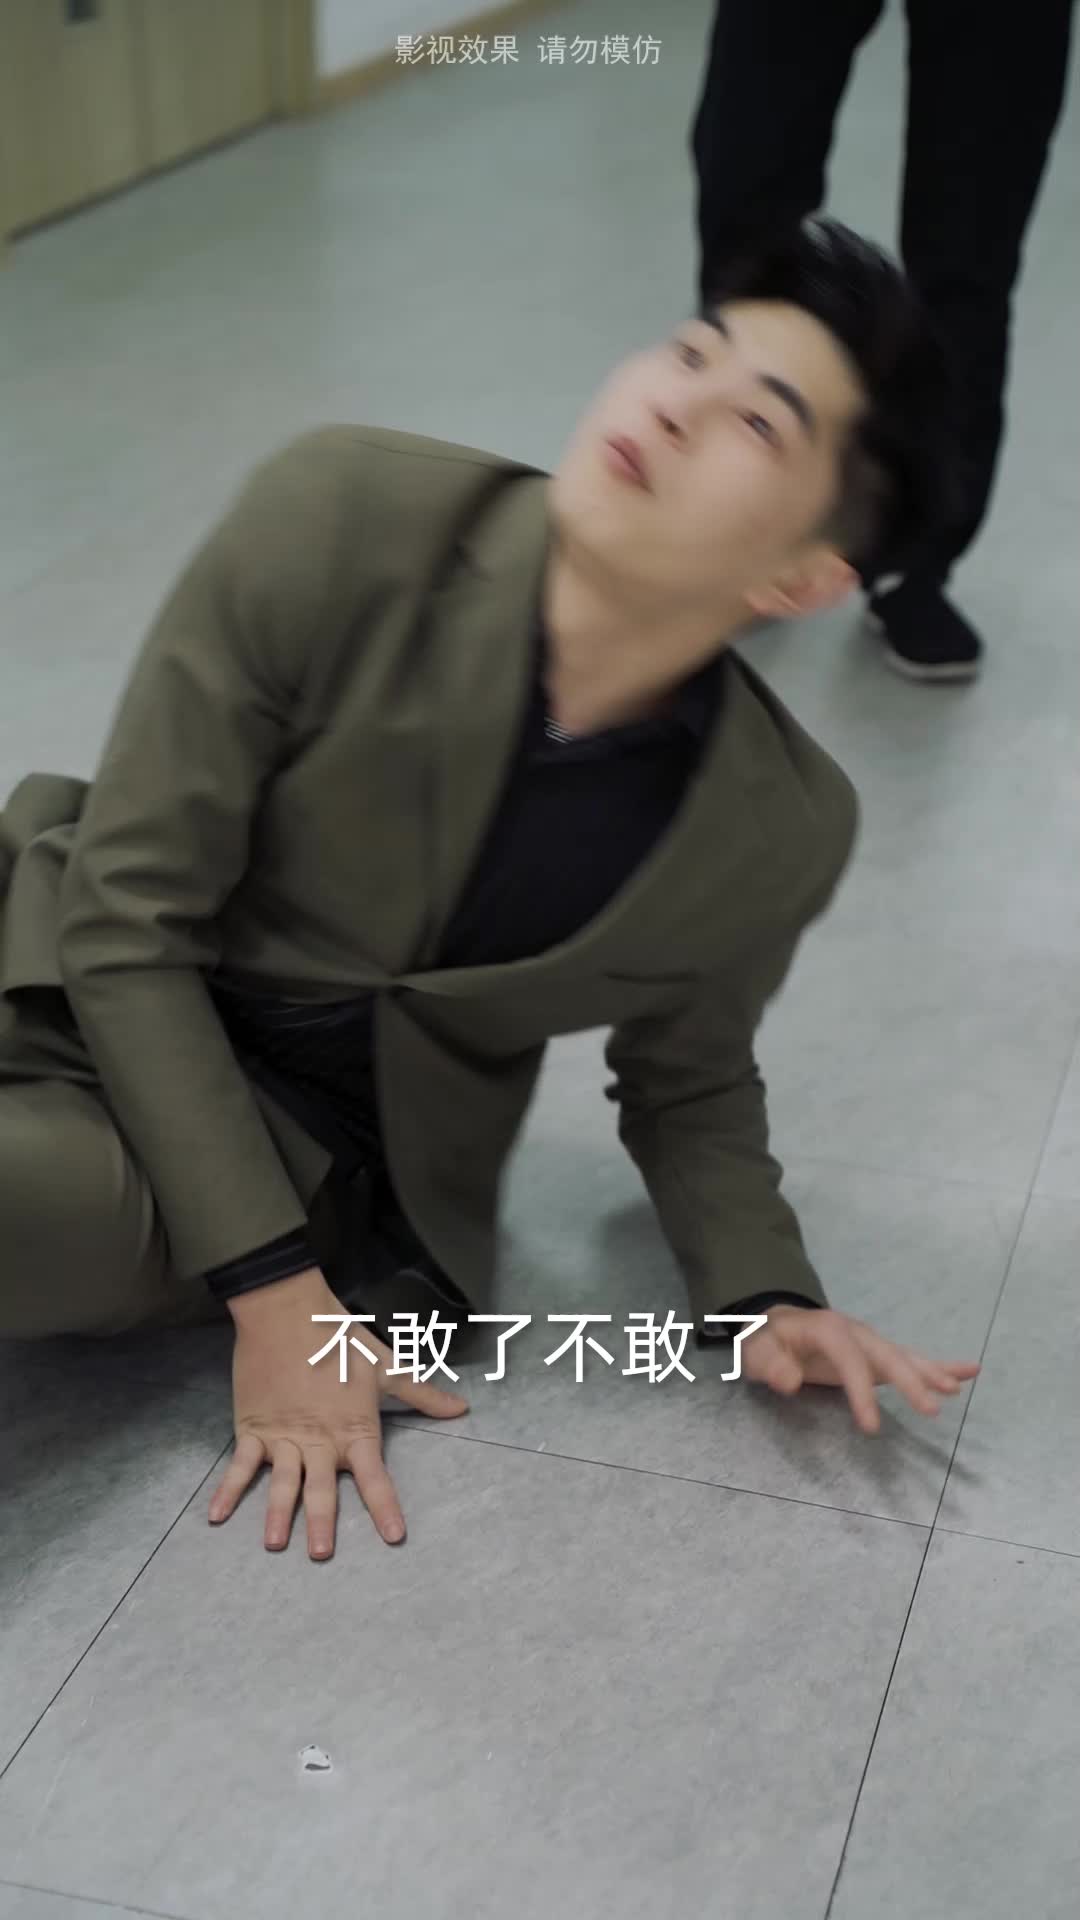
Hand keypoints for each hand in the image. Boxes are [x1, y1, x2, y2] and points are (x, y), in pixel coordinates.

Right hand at [208, 1266, 467, 1556]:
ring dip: (278, 1513)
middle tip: (322, 1555)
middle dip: (323, 1522)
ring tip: (274, 1544)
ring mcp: (283, 1436)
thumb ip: (421, 1394)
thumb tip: (460, 1408)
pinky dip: (227, 1489)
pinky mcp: (253, 1427)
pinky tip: (217, 1516)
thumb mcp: (385, 1366)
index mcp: (355, 1428)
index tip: (394, 1536)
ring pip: (282, 1482)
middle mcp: (320, 1440)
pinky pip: (240, 1465)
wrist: (286, 1309)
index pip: (375, 1476)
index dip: (385, 1507)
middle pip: (323, 1488)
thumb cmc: (338, 1336)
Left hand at [739, 1304, 979, 1432]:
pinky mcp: (876, 1356)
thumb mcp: (755, 1352)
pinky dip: (940, 1366)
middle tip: (932, 1410)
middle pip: (887, 1356)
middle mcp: (855, 1332)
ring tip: (957, 1390)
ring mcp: (869, 1342)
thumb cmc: (765, 1341)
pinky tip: (968, 1373)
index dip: (862, 1392)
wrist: (772, 1324)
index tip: (872, 1428)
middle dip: (911, 1381)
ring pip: (905, 1357)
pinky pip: (910, 1360)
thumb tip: (789, 1381)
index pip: (850, 1360)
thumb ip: (770, 1365)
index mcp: (827, 1329)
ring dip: (932, 1372)